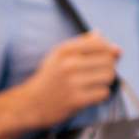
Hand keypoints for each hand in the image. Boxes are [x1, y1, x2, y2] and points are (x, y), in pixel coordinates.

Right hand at [0, 31, 120, 138]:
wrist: (30, 104)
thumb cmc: (47, 79)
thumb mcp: (57, 55)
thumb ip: (80, 43)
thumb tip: (101, 34)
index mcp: (66, 50)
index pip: (101, 44)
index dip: (109, 51)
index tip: (105, 59)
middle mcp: (70, 63)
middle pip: (108, 60)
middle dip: (108, 68)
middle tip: (98, 75)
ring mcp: (73, 82)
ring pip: (108, 76)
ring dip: (105, 82)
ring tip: (94, 85)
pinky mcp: (77, 99)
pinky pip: (103, 93)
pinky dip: (100, 95)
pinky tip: (90, 96)